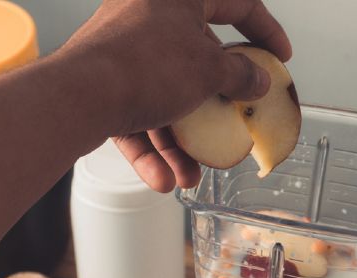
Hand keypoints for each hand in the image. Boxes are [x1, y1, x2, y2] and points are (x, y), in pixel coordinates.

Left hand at [63, 0, 290, 191]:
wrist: (76, 96)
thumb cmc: (143, 67)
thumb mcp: (208, 71)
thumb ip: (240, 75)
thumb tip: (257, 79)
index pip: (235, 2)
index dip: (265, 30)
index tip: (280, 56)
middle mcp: (145, 16)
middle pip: (192, 62)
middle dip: (211, 108)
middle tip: (229, 126)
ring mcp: (119, 51)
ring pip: (160, 99)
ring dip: (177, 143)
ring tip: (189, 176)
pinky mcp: (99, 85)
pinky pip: (131, 116)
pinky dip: (148, 148)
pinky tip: (160, 180)